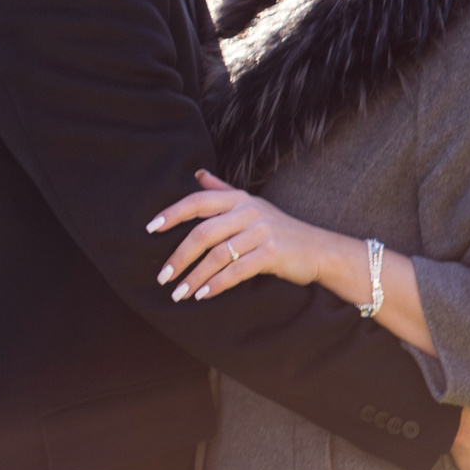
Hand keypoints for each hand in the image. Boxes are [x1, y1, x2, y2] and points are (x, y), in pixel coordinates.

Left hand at [147, 170, 330, 299]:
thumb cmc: (279, 229)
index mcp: (239, 199)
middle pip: (203, 233)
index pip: (198, 201)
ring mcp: (261, 232)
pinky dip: (217, 284)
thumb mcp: (251, 206)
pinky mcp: (272, 253)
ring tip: (179, 293)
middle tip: (162, 276)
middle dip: (179, 257)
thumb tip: (197, 173)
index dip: (172, 214)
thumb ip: (223, 190)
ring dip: (194, 277)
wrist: (319, 250)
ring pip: (217, 255)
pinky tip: (203, 295)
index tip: (150, 229)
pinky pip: (237, 270)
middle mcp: (248, 211)